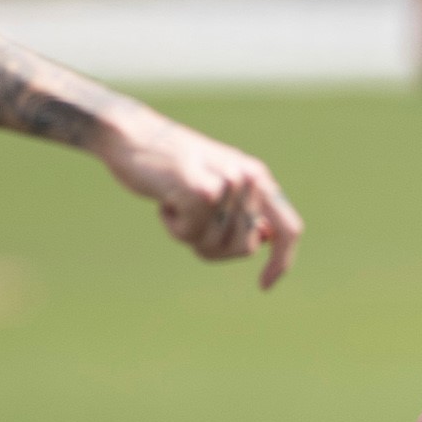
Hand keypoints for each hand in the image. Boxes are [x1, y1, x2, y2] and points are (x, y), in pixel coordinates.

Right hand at [99, 110, 303, 287]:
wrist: (132, 135)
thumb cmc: (172, 167)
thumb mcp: (217, 185)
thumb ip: (242, 210)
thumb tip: (264, 239)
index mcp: (258, 177)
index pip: (289, 229)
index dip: (281, 262)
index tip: (264, 286)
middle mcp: (249, 178)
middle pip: (246, 247)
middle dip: (214, 247)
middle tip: (190, 222)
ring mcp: (228, 184)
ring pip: (215, 244)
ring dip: (189, 234)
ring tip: (176, 201)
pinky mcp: (202, 191)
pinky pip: (191, 235)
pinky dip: (174, 227)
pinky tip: (165, 200)